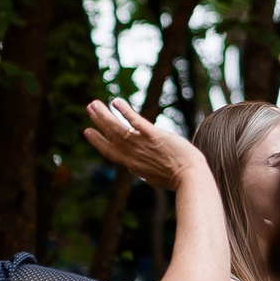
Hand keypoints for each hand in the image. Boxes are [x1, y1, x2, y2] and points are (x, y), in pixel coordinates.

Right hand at [83, 98, 202, 189]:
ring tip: (94, 103)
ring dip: (104, 115)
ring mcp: (142, 145)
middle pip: (110, 137)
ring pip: (117, 129)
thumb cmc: (179, 179)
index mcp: (133, 166)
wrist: (191, 178)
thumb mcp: (155, 177)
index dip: (99, 141)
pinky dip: (124, 111)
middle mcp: (133, 156)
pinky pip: (135, 121)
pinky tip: (115, 102)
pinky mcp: (153, 136)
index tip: (88, 131)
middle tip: (89, 108)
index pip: (111, 151)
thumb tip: (140, 172)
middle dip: (98, 122)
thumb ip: (145, 171)